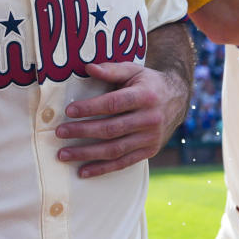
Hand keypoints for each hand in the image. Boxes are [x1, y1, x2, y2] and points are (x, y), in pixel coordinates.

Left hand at [55, 61, 187, 177]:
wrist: (178, 99)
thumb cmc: (148, 82)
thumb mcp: (133, 70)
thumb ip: (111, 70)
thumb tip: (87, 68)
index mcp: (145, 96)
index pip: (113, 104)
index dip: (90, 108)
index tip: (69, 111)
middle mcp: (150, 119)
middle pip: (111, 129)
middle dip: (82, 132)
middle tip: (60, 133)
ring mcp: (150, 138)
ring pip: (115, 149)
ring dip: (87, 154)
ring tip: (63, 154)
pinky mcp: (149, 151)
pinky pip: (123, 163)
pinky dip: (102, 169)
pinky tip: (83, 171)